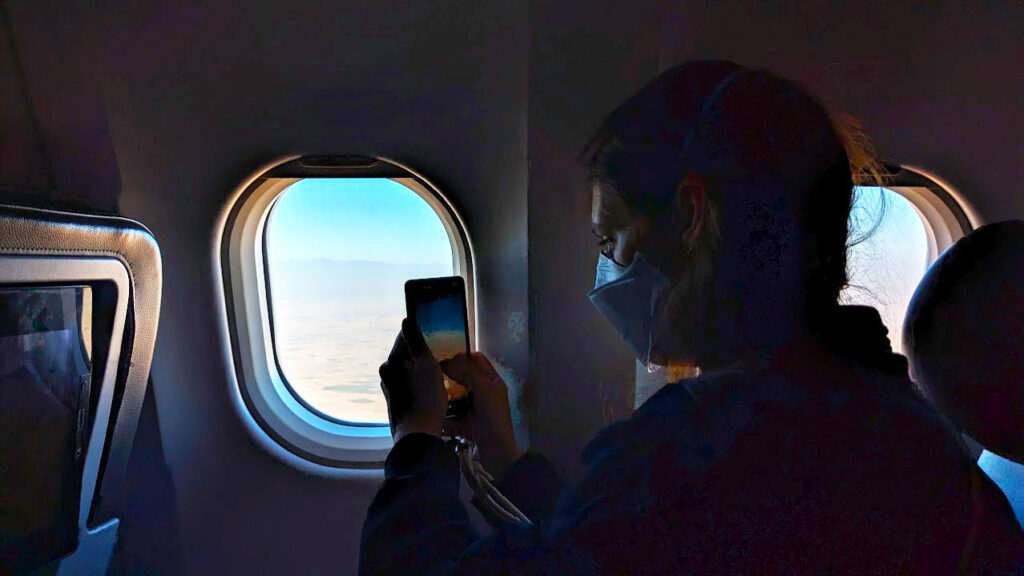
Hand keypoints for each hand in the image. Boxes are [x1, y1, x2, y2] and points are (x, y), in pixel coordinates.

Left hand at [379, 318, 446, 441]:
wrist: (418, 436)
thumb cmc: (425, 400)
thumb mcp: (427, 365)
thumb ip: (416, 341)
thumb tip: (407, 320)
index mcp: (391, 363)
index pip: (405, 337)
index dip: (421, 334)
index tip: (434, 336)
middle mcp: (386, 375)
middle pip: (406, 355)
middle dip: (422, 354)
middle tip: (440, 358)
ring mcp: (389, 390)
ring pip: (408, 371)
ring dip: (421, 370)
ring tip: (438, 377)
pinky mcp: (396, 402)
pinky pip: (409, 385)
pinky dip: (419, 384)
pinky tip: (431, 392)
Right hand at [440, 353, 523, 476]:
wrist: (495, 453)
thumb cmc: (493, 418)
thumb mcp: (484, 390)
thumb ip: (468, 372)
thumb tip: (449, 361)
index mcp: (492, 382)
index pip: (477, 360)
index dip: (461, 356)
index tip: (443, 357)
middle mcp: (483, 394)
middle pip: (463, 378)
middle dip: (448, 375)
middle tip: (430, 374)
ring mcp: (473, 410)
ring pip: (454, 397)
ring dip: (442, 395)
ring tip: (427, 392)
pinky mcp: (464, 425)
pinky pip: (450, 417)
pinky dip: (442, 416)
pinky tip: (430, 412)